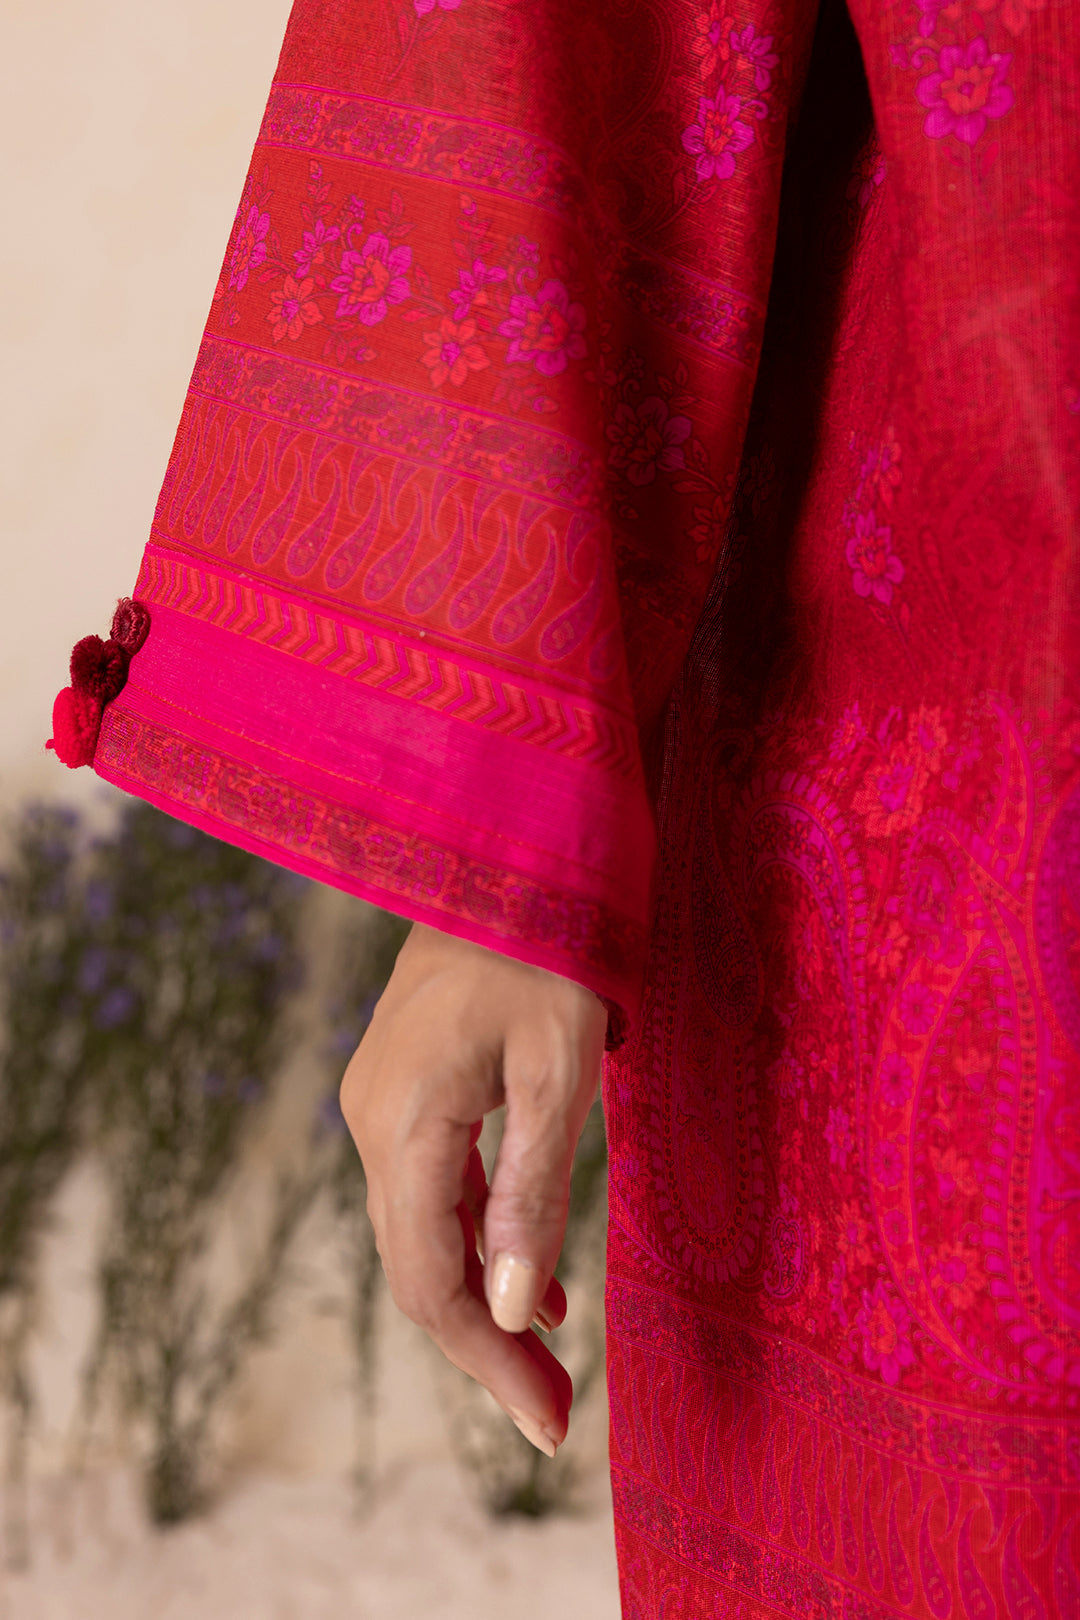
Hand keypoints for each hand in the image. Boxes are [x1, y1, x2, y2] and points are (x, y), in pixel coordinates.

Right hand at [339, 922, 606, 1454]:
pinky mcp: (404, 1086)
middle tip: (553, 1413)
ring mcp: (381, 1102)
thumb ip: (531, 1189)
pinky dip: (476, 1238)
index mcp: (404, 1122)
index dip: (485, 1363)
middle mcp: (373, 1120)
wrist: (505, 850)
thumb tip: (509, 1310)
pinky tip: (526, 1277)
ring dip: (481, 1299)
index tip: (548, 1425)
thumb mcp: (559, 1070)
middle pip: (417, 1268)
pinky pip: (431, 1187)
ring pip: (421, 1232)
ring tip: (548, 1361)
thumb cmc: (549, 948)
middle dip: (484, 1348)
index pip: (431, 1280)